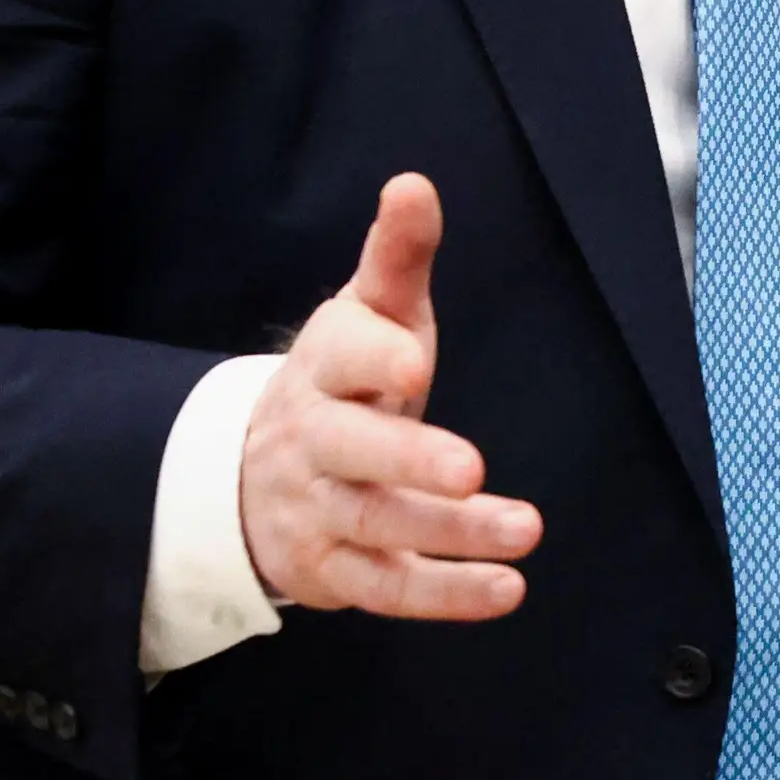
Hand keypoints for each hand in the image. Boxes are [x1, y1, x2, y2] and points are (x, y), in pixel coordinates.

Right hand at [239, 175, 542, 619]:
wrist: (254, 475)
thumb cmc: (343, 379)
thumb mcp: (368, 314)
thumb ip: (396, 257)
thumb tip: (414, 184)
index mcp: (323, 368)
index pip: (342, 356)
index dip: (374, 357)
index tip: (413, 357)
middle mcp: (313, 442)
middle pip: (355, 451)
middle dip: (409, 459)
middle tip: (471, 467)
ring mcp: (319, 512)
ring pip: (380, 526)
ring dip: (452, 534)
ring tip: (525, 530)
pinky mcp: (335, 572)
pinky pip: (390, 589)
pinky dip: (446, 595)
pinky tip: (507, 589)